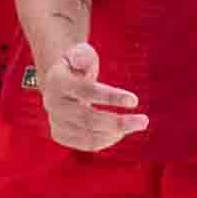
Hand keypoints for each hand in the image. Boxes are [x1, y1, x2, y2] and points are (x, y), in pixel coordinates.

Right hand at [34, 40, 144, 156]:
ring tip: (136, 123)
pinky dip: (107, 140)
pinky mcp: (59, 135)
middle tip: (144, 121)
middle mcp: (52, 103)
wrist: (59, 83)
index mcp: (57, 81)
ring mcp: (54, 121)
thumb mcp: (80, 53)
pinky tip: (121, 131)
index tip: (135, 101)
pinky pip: (87, 144)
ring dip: (116, 133)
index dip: (111, 97)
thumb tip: (83, 62)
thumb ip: (83, 55)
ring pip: (88, 135)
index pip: (86, 91)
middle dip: (119, 122)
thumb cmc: (77, 66)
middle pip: (88, 119)